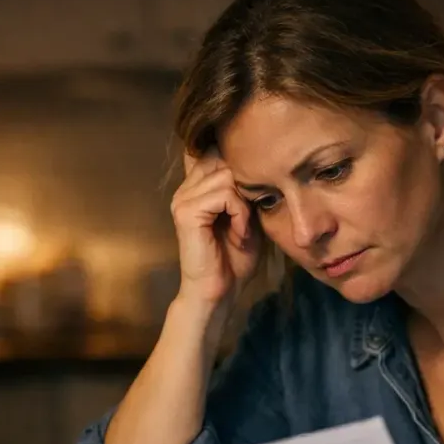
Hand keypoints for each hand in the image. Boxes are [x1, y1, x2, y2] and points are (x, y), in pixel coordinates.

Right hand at [171, 151, 262, 306]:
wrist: (219, 292)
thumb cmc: (235, 258)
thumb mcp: (248, 215)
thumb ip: (247, 188)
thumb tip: (260, 160)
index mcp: (197, 186)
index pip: (220, 152)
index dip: (244, 169)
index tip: (254, 200)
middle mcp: (186, 188)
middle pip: (225, 159)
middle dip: (247, 186)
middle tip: (250, 218)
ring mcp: (183, 199)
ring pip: (228, 176)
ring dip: (245, 204)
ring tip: (244, 229)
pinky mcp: (186, 212)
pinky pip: (225, 195)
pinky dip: (240, 214)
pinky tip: (240, 234)